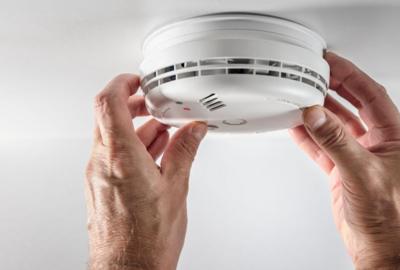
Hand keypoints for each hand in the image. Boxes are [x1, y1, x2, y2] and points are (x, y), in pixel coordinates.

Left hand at [85, 74, 206, 269]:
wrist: (129, 268)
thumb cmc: (148, 238)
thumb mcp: (176, 188)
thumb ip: (184, 151)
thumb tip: (193, 130)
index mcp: (121, 157)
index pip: (109, 103)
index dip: (122, 83)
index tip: (137, 80)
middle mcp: (102, 163)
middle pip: (109, 117)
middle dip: (134, 106)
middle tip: (154, 105)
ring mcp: (98, 175)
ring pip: (112, 137)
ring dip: (136, 129)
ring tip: (164, 133)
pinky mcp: (100, 187)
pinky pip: (112, 155)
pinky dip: (132, 147)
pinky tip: (154, 155)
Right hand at [290, 52, 399, 268]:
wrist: (380, 248)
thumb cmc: (389, 217)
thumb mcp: (362, 172)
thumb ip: (337, 141)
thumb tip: (317, 115)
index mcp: (395, 138)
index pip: (372, 95)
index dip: (351, 75)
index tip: (333, 62)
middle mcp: (378, 145)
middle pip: (353, 106)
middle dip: (334, 89)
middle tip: (314, 74)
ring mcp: (359, 157)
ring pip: (336, 126)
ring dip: (319, 113)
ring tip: (301, 98)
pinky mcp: (344, 172)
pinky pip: (324, 147)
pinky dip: (310, 137)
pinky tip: (297, 127)